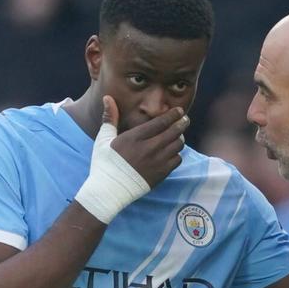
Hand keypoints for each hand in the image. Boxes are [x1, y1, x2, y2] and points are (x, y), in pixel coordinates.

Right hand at [75, 96, 188, 222]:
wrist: (109, 190)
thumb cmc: (104, 163)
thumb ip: (110, 117)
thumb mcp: (104, 138)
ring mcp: (157, 162)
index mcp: (136, 137)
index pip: (161, 122)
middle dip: (182, 123)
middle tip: (185, 119)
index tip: (179, 110)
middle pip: (174, 132)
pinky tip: (172, 152)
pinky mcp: (161, 174)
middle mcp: (149, 148)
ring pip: (178, 145)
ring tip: (177, 135)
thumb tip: (107, 97)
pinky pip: (177, 160)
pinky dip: (177, 154)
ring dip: (179, 138)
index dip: (173, 115)